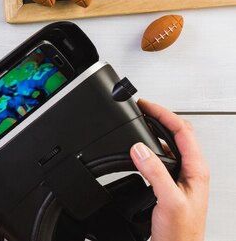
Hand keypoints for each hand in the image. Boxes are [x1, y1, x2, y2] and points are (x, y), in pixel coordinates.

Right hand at [130, 99, 209, 240]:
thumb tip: (139, 148)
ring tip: (137, 124)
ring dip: (152, 133)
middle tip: (140, 109)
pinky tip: (137, 152)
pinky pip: (160, 159)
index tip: (145, 105)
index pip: (182, 130)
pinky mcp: (170, 185)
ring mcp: (181, 178)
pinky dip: (148, 149)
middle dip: (158, 118)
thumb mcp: (168, 200)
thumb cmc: (182, 234)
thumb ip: (154, 172)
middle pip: (176, 133)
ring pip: (168, 145)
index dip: (163, 113)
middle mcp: (191, 171)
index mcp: (196, 170)